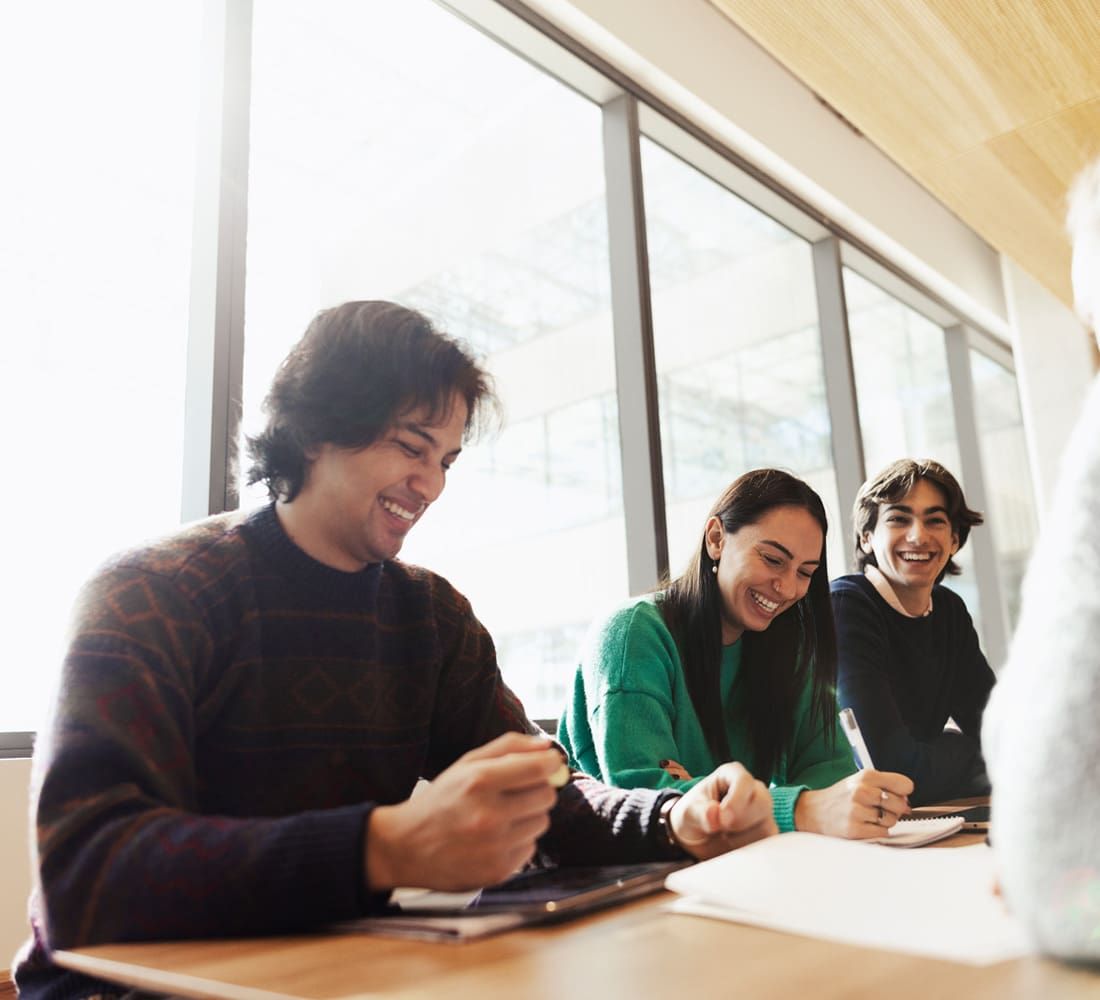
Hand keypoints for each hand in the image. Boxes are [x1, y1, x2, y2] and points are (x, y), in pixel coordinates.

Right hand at [365, 732, 562, 891]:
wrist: (406, 847)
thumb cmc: (441, 799)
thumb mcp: (467, 763)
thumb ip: (509, 748)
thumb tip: (548, 747)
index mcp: (480, 781)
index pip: (539, 768)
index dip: (551, 763)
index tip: (550, 762)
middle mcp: (489, 815)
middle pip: (547, 796)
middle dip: (538, 789)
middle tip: (517, 791)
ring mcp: (494, 847)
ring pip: (542, 822)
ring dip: (528, 816)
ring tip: (501, 816)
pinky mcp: (498, 871)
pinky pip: (530, 848)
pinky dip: (519, 841)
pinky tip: (495, 839)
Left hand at [669, 761, 776, 859]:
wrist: (696, 837)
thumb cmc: (693, 815)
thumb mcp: (689, 812)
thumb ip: (701, 813)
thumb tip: (714, 814)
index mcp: (731, 774)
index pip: (744, 781)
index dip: (736, 801)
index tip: (723, 820)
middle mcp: (752, 790)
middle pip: (762, 802)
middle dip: (741, 821)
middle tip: (722, 830)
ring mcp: (762, 811)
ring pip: (766, 826)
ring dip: (742, 839)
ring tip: (723, 837)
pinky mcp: (766, 832)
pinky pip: (768, 843)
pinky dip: (750, 849)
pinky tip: (734, 847)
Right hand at [793, 769, 913, 838]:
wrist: (813, 811)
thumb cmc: (840, 797)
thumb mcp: (860, 782)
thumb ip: (885, 787)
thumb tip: (907, 803)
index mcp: (866, 775)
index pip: (904, 784)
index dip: (903, 792)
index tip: (896, 795)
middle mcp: (862, 791)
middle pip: (900, 804)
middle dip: (894, 809)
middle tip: (879, 808)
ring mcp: (858, 810)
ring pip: (891, 820)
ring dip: (884, 822)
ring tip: (867, 816)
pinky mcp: (855, 829)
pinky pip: (882, 833)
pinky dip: (876, 832)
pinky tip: (863, 825)